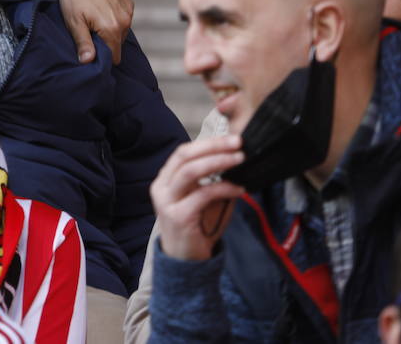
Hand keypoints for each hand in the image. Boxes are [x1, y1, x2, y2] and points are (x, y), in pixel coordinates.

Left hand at [57, 0, 133, 62]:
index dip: (102, 58)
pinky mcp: (128, 2)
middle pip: (117, 45)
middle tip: (87, 31)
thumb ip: (83, 43)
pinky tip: (100, 9)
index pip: (114, 57)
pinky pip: (123, 18)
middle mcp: (125, 21)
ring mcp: (128, 10)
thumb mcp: (74, 22)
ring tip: (92, 19)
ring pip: (121, 32)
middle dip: (104, 43)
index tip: (90, 50)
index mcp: (112, 29)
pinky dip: (114, 18)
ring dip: (109, 30)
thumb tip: (88, 62)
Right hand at [151, 135, 244, 261]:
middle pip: (185, 156)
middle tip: (237, 142)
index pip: (183, 152)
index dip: (208, 143)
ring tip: (239, 159)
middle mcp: (161, 187)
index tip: (231, 139)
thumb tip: (234, 159)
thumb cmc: (197, 227)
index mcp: (165, 179)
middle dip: (213, 146)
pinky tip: (239, 188)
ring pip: (190, 171)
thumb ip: (211, 181)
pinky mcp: (178, 216)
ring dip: (218, 162)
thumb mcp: (203, 199)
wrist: (186, 261)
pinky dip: (223, 188)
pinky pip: (203, 194)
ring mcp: (167, 201)